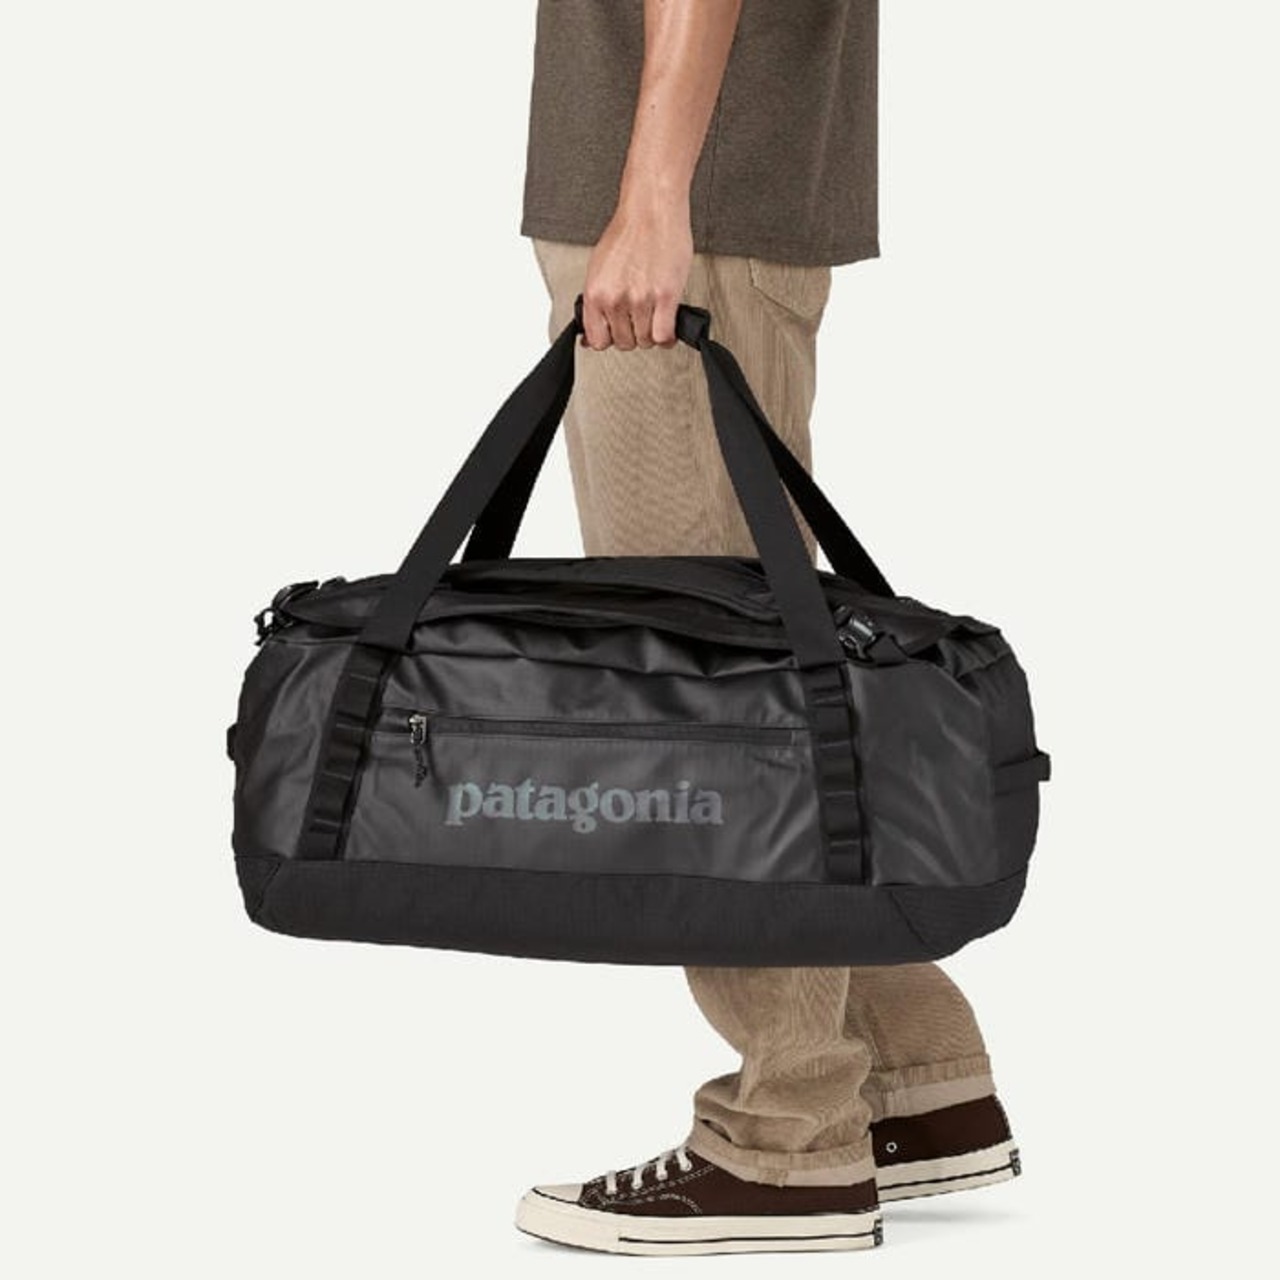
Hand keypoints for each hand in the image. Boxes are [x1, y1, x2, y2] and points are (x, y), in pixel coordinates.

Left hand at [580, 193, 692, 351]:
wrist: (651, 208)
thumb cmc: (628, 233)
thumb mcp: (599, 268)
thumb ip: (595, 303)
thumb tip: (590, 336)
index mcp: (596, 293)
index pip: (598, 340)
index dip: (610, 339)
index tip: (618, 332)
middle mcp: (615, 299)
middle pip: (625, 343)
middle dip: (634, 334)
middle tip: (641, 318)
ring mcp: (640, 299)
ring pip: (646, 340)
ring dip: (652, 333)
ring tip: (655, 315)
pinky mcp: (665, 296)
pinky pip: (664, 335)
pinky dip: (667, 336)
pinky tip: (668, 323)